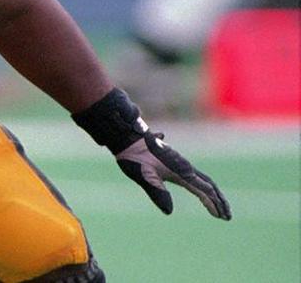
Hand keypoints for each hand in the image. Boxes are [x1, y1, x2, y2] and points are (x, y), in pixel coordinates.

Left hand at [115, 129, 230, 218]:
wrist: (127, 138)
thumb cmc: (134, 158)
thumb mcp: (144, 177)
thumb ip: (157, 192)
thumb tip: (169, 212)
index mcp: (180, 171)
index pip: (203, 190)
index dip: (213, 204)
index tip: (221, 216)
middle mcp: (184, 166)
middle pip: (209, 185)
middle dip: (219, 201)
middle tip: (227, 216)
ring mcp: (180, 163)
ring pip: (203, 179)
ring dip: (213, 193)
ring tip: (219, 206)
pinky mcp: (174, 162)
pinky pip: (194, 175)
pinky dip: (203, 186)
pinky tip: (202, 191)